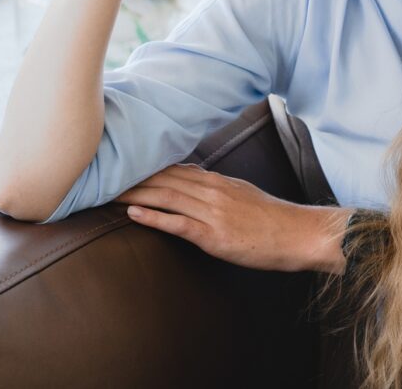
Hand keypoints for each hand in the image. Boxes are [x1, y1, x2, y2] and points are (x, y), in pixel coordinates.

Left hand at [113, 162, 347, 273]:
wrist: (299, 234)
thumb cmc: (273, 220)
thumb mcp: (244, 195)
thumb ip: (217, 190)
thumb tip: (194, 184)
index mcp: (218, 183)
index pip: (174, 170)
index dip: (145, 168)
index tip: (121, 166)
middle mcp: (212, 192)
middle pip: (164, 180)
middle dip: (132, 178)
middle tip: (102, 176)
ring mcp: (212, 213)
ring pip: (166, 197)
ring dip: (135, 194)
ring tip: (108, 192)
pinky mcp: (215, 235)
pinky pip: (179, 224)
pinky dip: (154, 217)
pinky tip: (134, 214)